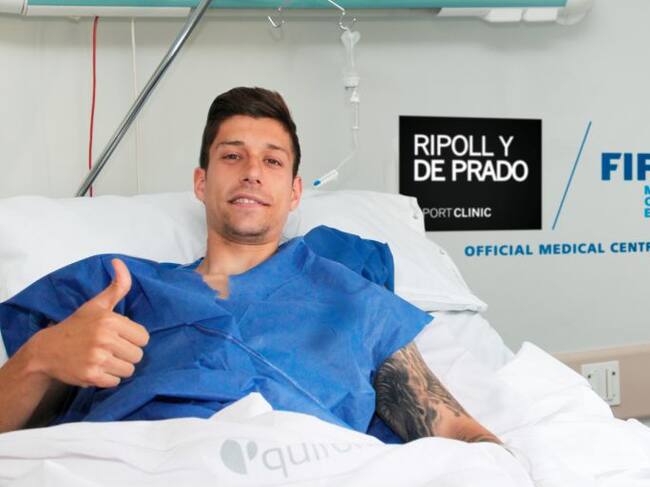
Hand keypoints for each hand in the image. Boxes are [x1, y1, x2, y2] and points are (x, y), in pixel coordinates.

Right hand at [28, 258, 148, 387]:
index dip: (133, 338)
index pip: (144, 337)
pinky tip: (96, 369)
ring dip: (118, 367)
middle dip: (127, 354)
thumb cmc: (77, 326)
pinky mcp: (91, 376)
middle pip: (138, 355)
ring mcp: (97, 359)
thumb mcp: (97, 304)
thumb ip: (117, 286)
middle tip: (111, 349)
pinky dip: (108, 379)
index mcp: (110, 320)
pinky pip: (115, 382)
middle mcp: (105, 339)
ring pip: (129, 370)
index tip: (119, 337)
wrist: (47, 350)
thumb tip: (119, 261)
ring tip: (104, 359)